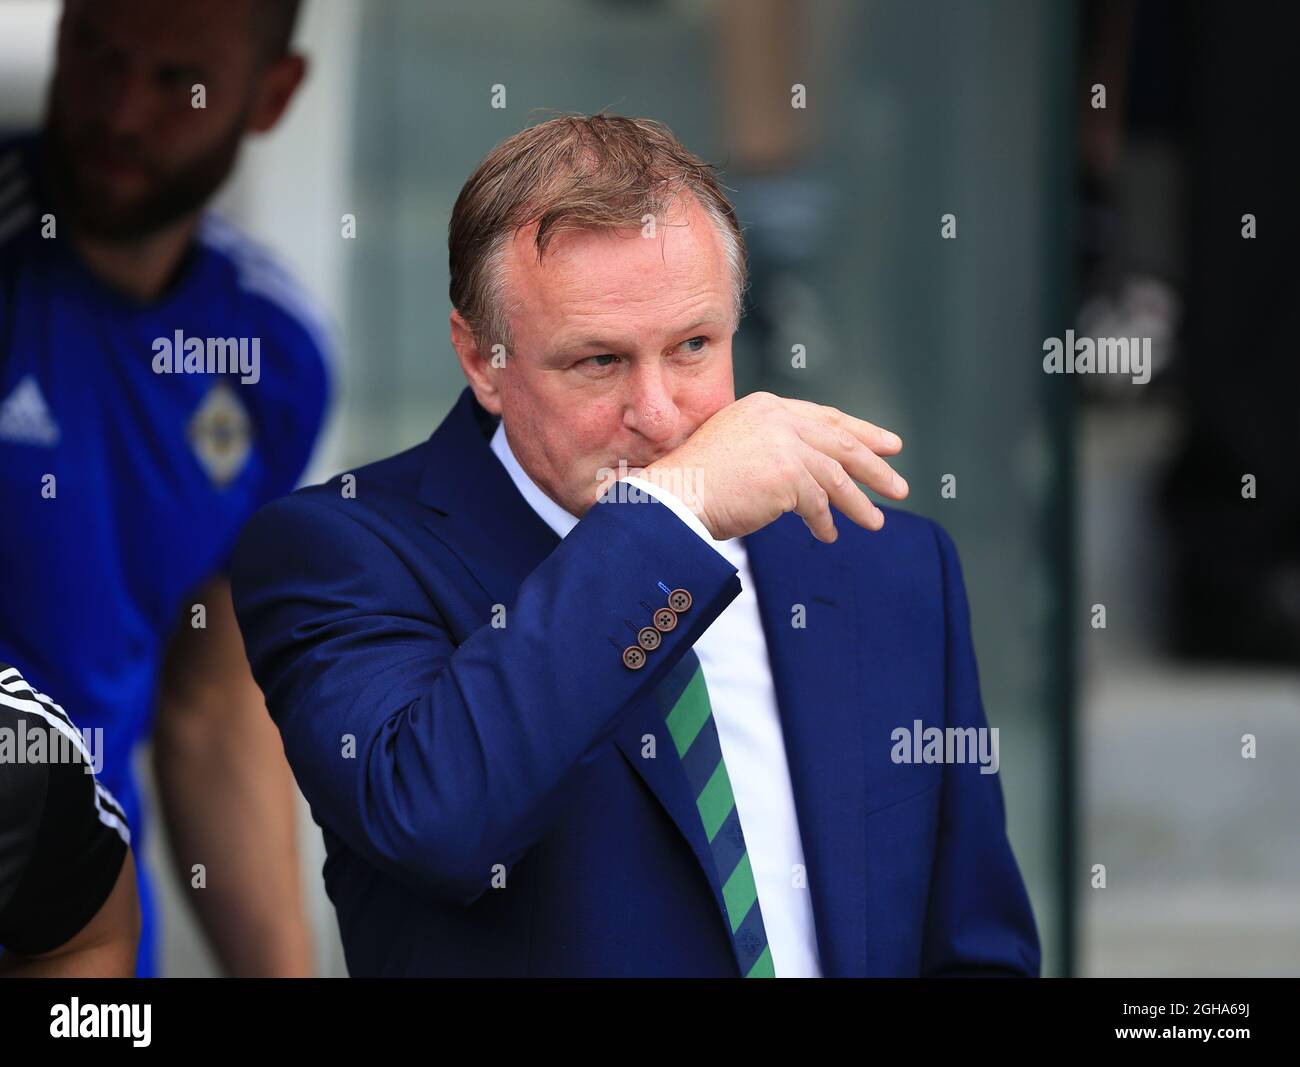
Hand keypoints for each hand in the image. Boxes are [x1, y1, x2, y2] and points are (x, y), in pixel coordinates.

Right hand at [639, 391, 907, 542]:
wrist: (672, 498)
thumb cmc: (696, 481)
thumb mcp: (737, 448)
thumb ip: (774, 449)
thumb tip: (812, 476)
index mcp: (766, 406)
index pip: (824, 417)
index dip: (859, 431)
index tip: (885, 444)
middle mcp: (777, 418)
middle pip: (839, 441)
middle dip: (873, 464)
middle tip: (898, 485)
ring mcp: (784, 444)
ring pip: (835, 475)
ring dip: (857, 502)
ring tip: (875, 521)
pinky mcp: (786, 474)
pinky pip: (816, 503)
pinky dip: (825, 521)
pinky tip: (829, 534)